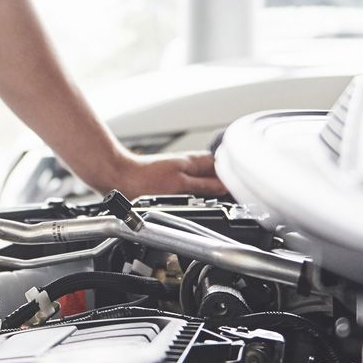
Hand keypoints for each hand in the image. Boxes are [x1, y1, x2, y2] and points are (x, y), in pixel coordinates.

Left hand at [106, 150, 226, 199]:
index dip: (235, 174)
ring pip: (205, 178)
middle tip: (238, 195)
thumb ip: (204, 186)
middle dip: (227, 182)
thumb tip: (225, 187)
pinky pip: (194, 186)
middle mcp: (188, 164)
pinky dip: (201, 193)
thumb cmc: (141, 180)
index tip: (245, 186)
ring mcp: (180, 172)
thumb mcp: (179, 185)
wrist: (118, 179)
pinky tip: (201, 202)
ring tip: (223, 199)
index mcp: (193, 161)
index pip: (223, 164)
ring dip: (214, 187)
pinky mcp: (171, 182)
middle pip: (216, 171)